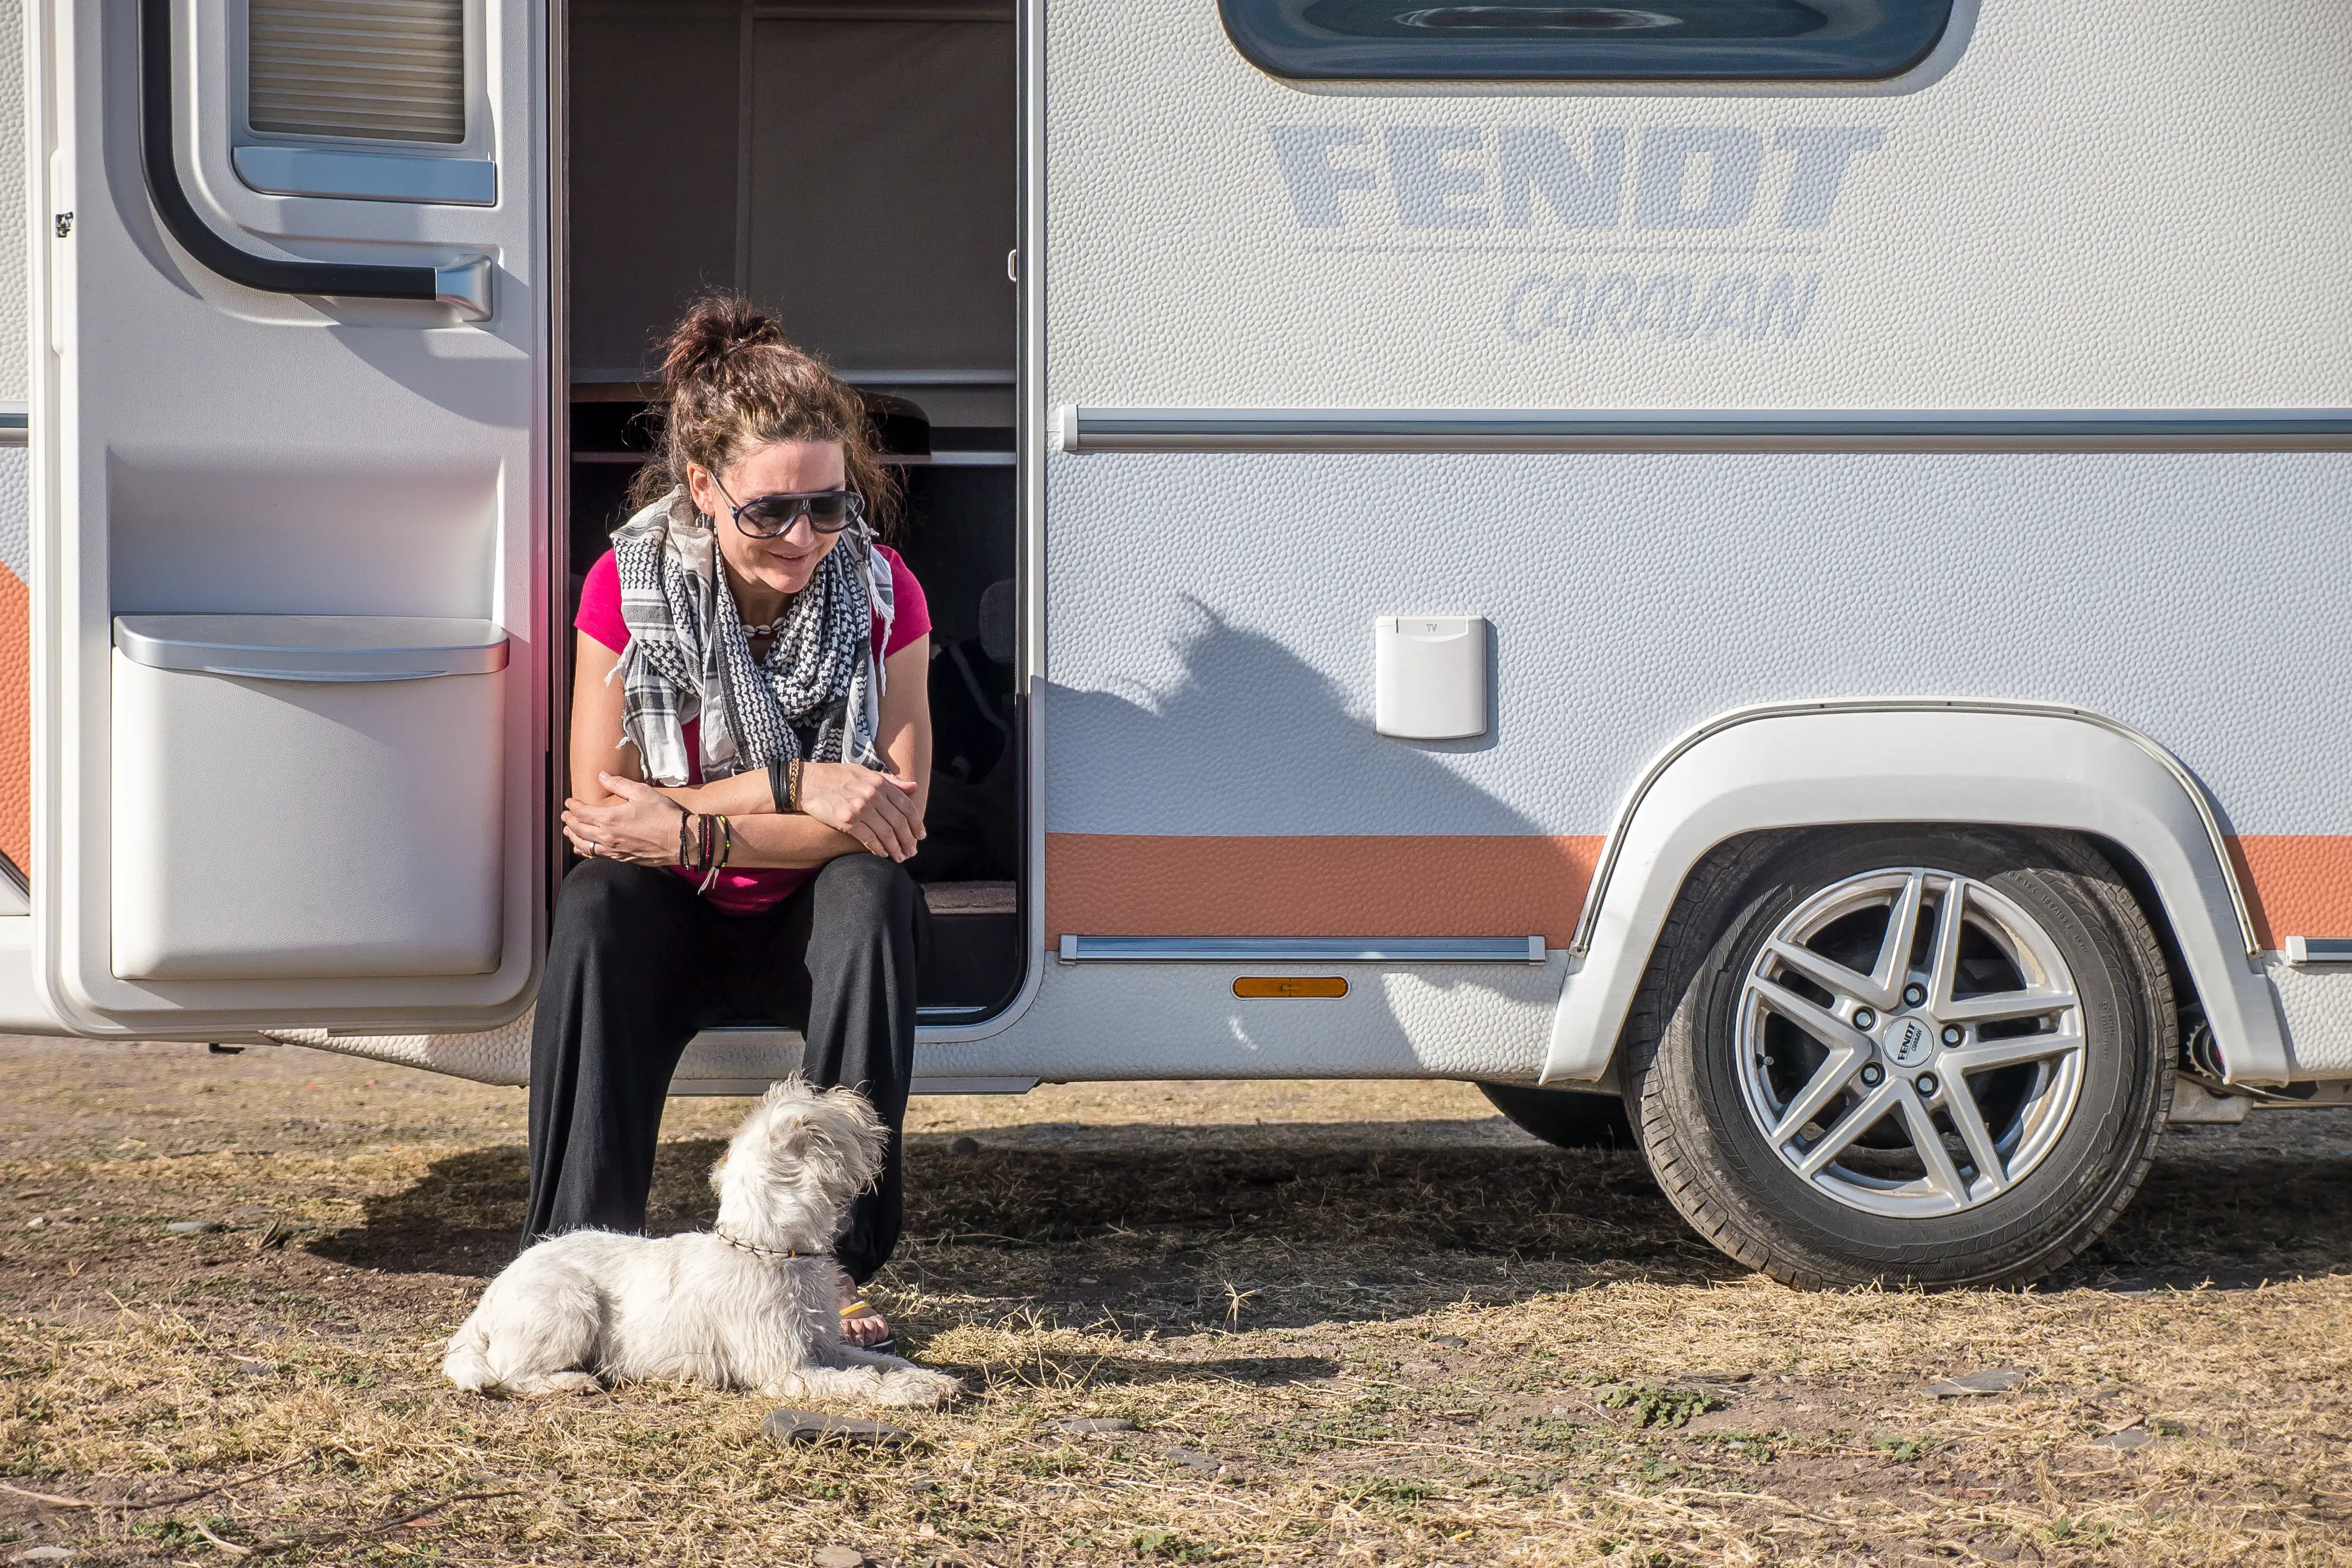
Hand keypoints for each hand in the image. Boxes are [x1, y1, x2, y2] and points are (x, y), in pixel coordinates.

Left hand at [564, 773, 686, 864]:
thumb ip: (619, 784)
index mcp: (609, 819)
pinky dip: (586, 851)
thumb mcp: (642, 792)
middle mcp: (607, 837)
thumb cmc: (663, 815)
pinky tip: (584, 850)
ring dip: (574, 838)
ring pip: (585, 846)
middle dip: (569, 822)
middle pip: (579, 830)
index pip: (582, 812)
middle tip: (564, 816)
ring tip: (568, 832)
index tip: (569, 802)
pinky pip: (597, 856)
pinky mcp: (622, 858)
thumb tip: (602, 776)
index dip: (573, 806)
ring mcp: (614, 850)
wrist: (681, 840)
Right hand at [797, 762, 924, 861]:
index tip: (921, 835)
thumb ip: (890, 781)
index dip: (916, 823)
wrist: (808, 783)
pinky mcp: (848, 820)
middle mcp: (873, 795)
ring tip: (901, 857)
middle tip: (912, 852)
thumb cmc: (836, 777)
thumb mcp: (865, 773)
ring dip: (896, 848)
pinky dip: (878, 849)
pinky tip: (883, 855)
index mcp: (880, 783)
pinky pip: (869, 839)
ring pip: (886, 833)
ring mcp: (861, 808)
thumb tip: (914, 787)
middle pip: (899, 822)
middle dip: (908, 840)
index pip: (907, 805)